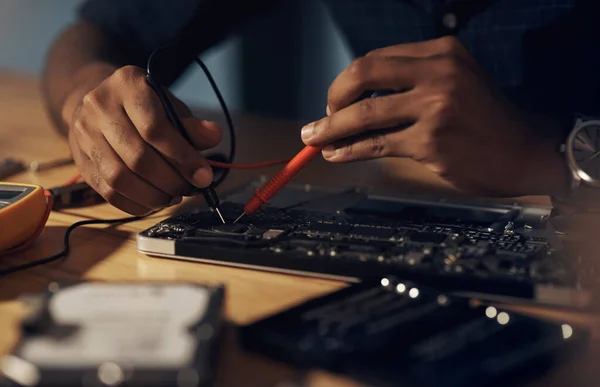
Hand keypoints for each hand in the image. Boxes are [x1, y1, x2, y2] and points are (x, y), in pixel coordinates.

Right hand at [64, 65, 221, 214]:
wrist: (99, 103)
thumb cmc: (144, 106)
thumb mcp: (170, 105)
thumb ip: (191, 124)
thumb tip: (214, 136)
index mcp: (127, 84)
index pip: (155, 129)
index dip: (182, 157)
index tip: (204, 176)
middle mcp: (99, 106)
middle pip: (137, 157)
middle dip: (170, 180)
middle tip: (189, 189)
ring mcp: (84, 135)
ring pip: (119, 178)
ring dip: (153, 196)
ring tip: (172, 196)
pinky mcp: (80, 161)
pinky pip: (107, 192)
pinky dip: (135, 204)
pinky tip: (153, 203)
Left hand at [301, 37, 567, 196]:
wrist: (524, 151)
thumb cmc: (485, 118)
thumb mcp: (455, 81)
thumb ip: (412, 80)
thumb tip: (355, 99)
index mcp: (442, 51)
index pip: (376, 59)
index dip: (348, 81)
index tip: (338, 100)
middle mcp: (438, 73)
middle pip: (363, 76)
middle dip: (333, 97)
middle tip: (322, 118)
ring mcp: (435, 108)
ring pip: (364, 115)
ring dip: (331, 129)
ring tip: (313, 139)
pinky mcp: (431, 142)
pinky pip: (376, 145)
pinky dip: (349, 150)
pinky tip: (336, 154)